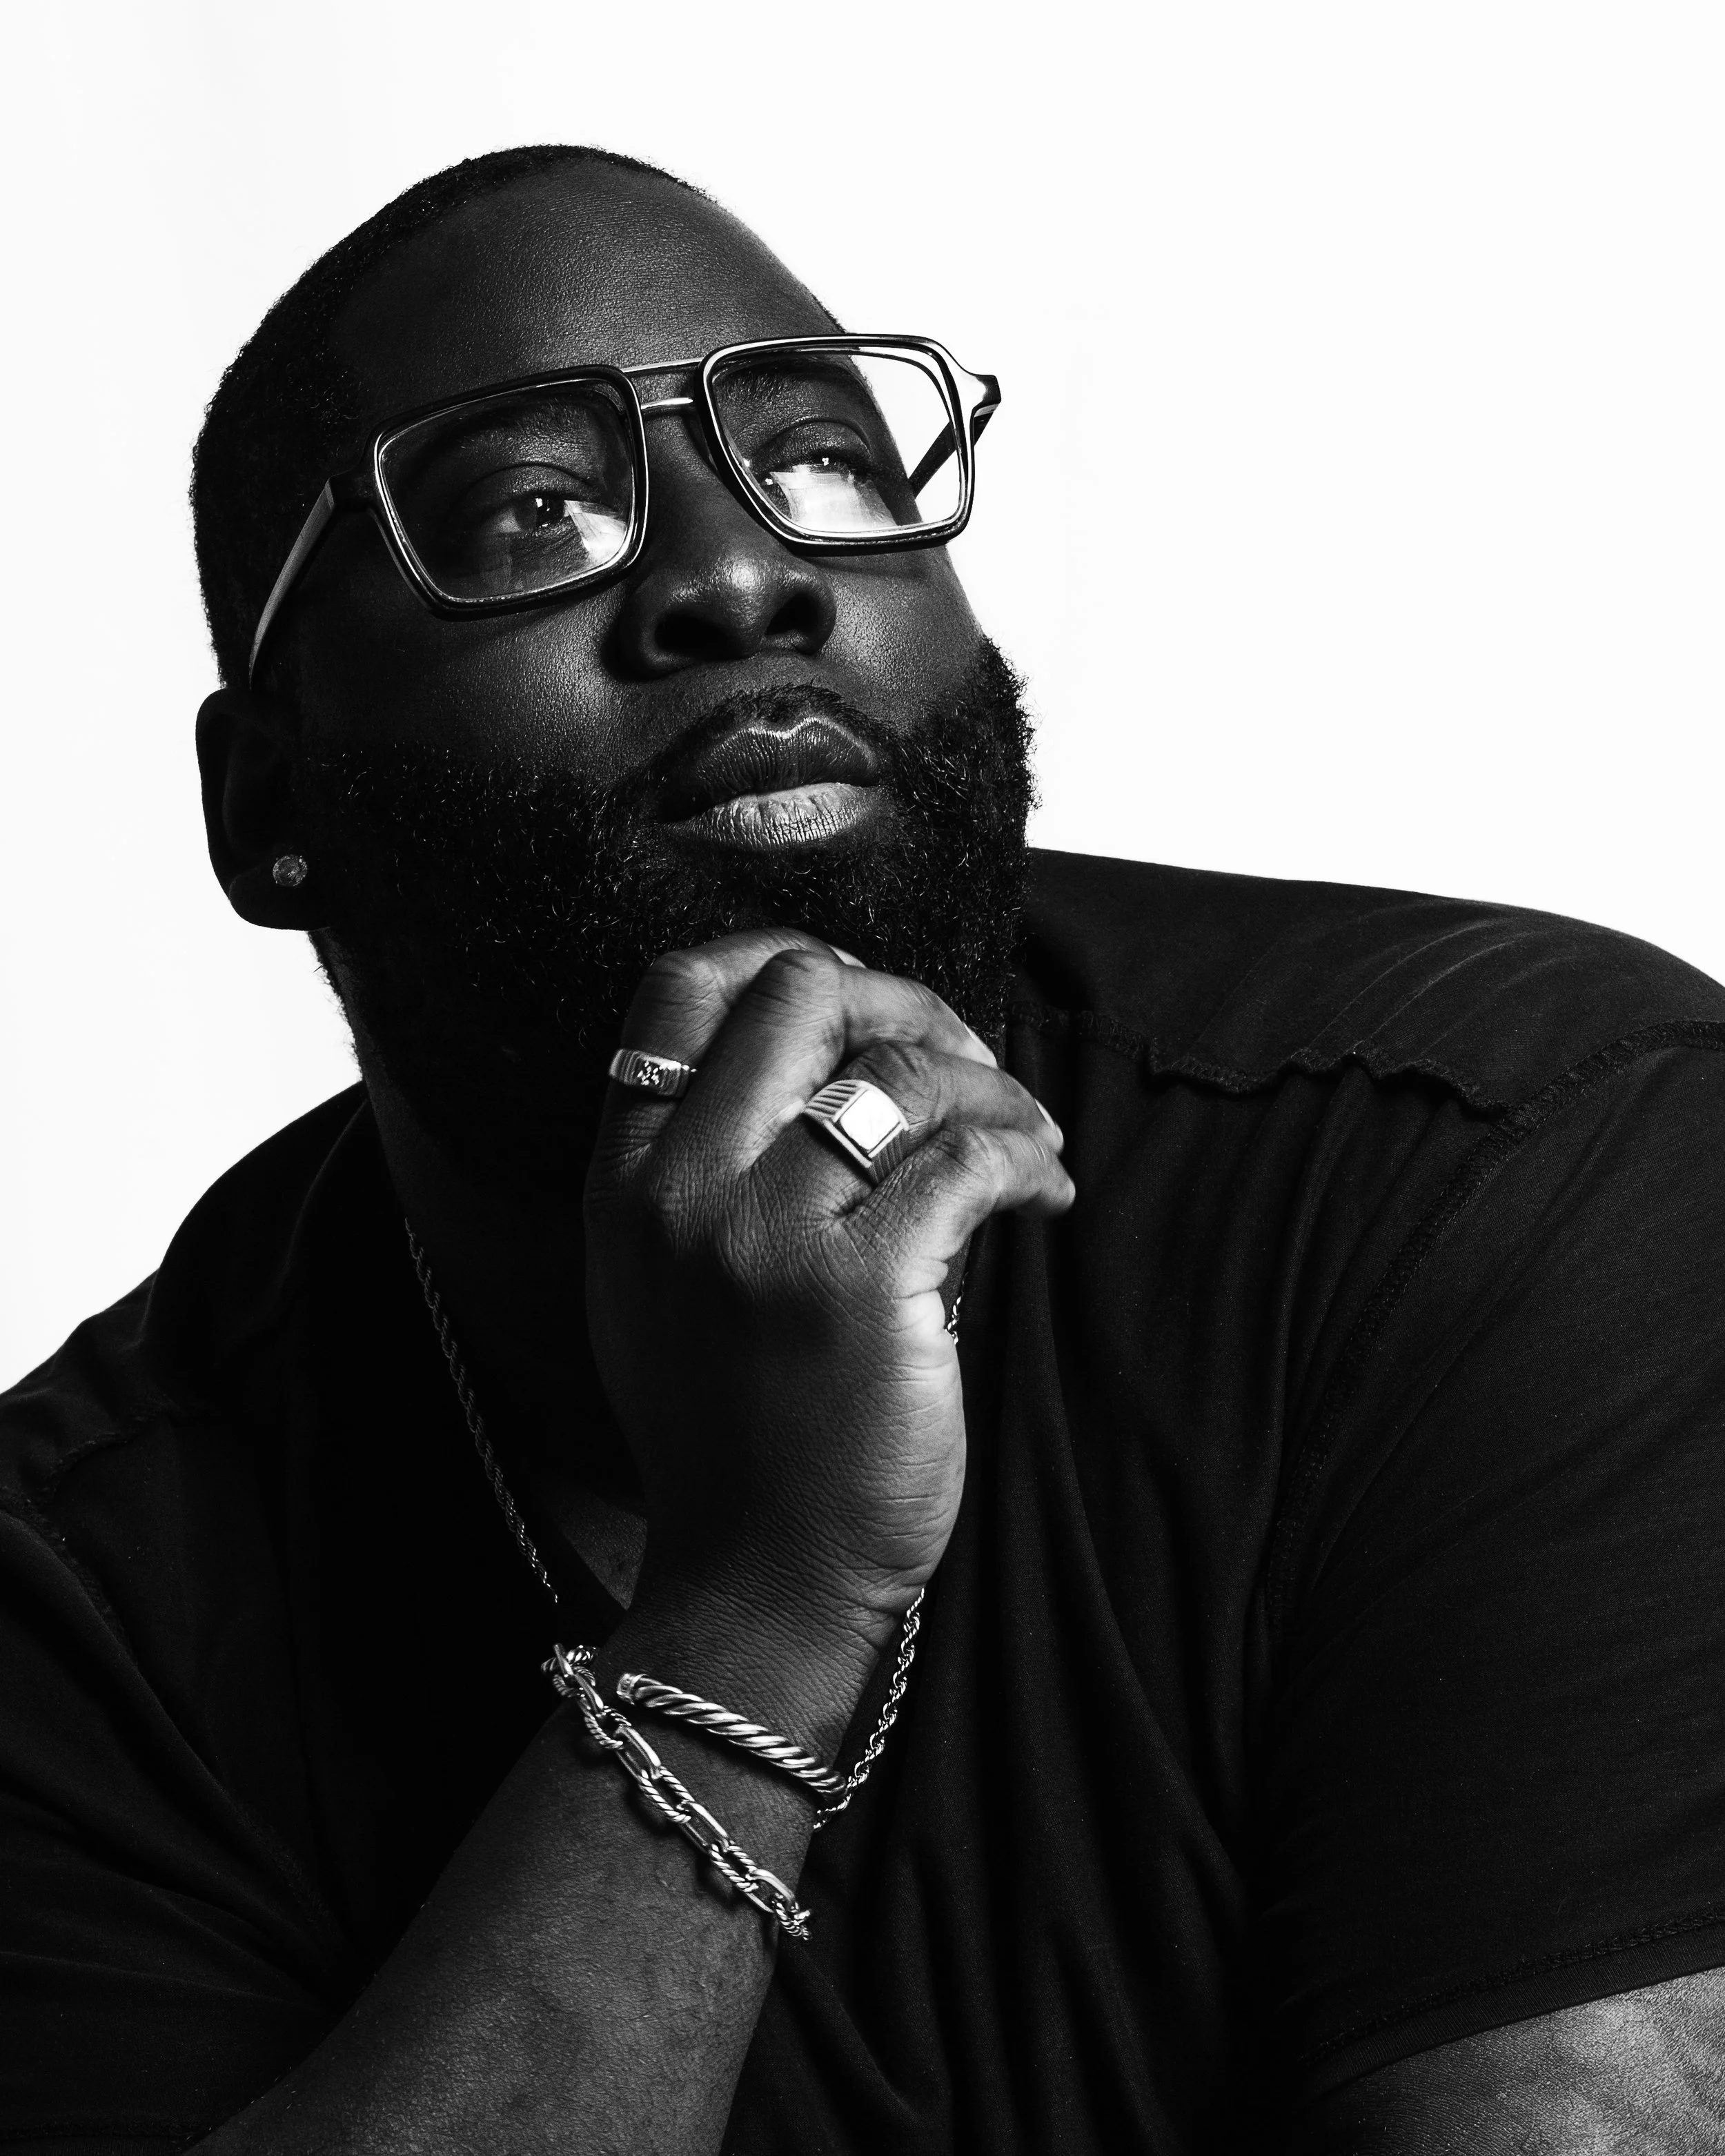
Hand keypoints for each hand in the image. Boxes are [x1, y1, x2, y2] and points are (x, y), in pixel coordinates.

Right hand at [583, 931, 1072, 1698]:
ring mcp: (761, 1237)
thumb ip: (713, 1166)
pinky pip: (965, 1158)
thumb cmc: (738, 1436)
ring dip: (991, 1089)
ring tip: (1027, 1142)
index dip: (790, 962)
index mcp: (625, 1182)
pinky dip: (1027, 1156)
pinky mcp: (857, 1289)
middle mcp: (678, 1192)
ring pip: (899, 1070)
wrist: (757, 1586)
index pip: (680, 991)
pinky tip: (1046, 1194)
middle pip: (798, 992)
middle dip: (906, 1003)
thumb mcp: (671, 1287)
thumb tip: (853, 1057)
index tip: (868, 1009)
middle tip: (964, 1066)